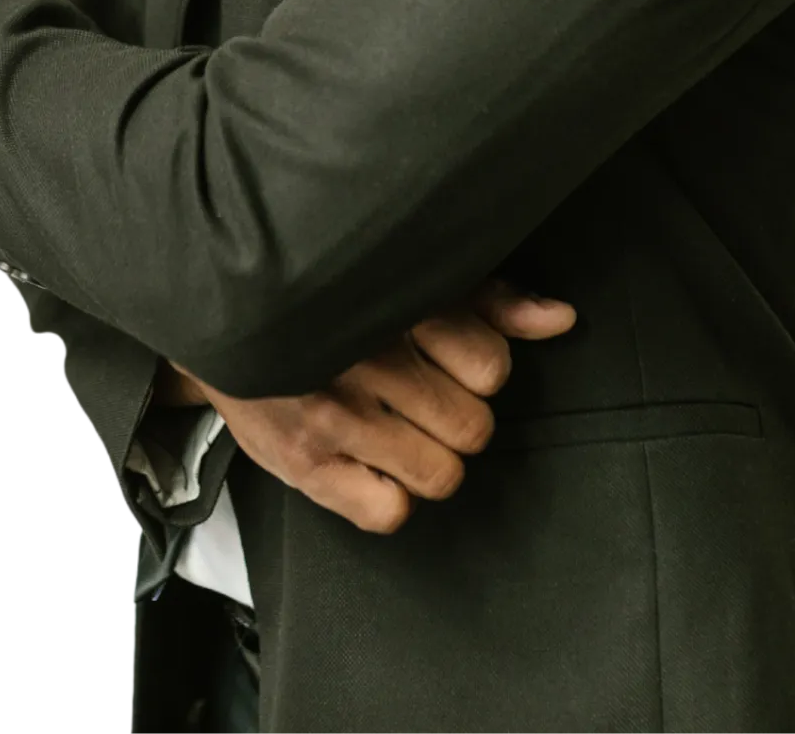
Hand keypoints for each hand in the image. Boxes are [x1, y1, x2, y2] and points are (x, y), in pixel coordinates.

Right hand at [154, 275, 577, 532]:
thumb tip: (562, 318)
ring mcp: (335, 413)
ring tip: (399, 428)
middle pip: (474, 428)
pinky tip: (372, 460)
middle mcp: (369, 358)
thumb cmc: (339, 299)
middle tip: (419, 395)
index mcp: (401, 302)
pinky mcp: (305, 463)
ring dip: (430, 457)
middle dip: (456, 416)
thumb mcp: (414, 281)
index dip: (480, 369)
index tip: (448, 357)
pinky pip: (391, 512)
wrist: (232, 316)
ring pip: (442, 474)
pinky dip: (390, 495)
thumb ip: (490, 299)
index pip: (491, 366)